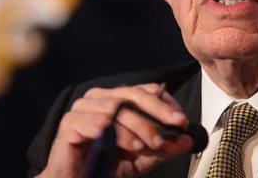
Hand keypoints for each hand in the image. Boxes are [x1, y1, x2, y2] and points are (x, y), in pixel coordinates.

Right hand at [38, 83, 193, 177]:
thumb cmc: (105, 166)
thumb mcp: (141, 157)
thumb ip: (162, 147)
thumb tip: (187, 139)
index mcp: (116, 99)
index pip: (145, 90)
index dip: (165, 103)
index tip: (181, 121)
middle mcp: (100, 98)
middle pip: (133, 94)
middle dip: (156, 112)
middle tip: (172, 128)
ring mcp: (83, 107)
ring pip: (116, 108)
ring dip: (137, 127)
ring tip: (145, 146)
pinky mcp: (70, 122)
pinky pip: (96, 122)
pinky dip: (115, 133)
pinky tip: (127, 146)